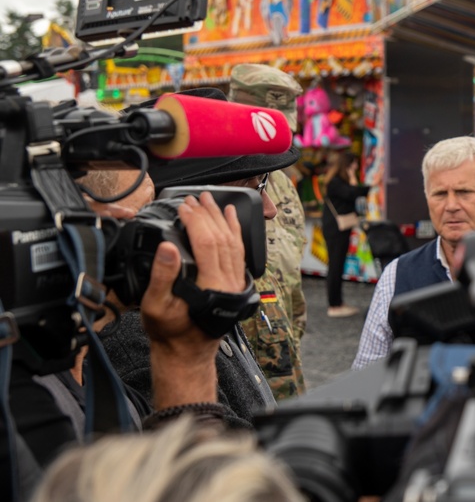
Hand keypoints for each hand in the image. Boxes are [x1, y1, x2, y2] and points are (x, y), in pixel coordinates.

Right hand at [141, 192, 244, 351]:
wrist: (186, 353)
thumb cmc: (170, 333)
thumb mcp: (155, 306)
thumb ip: (162, 275)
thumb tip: (167, 247)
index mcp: (212, 285)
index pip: (207, 242)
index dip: (195, 221)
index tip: (183, 207)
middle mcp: (229, 281)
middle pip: (222, 238)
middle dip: (209, 215)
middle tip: (196, 199)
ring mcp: (236, 282)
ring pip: (234, 243)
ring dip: (223, 220)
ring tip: (213, 201)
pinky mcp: (236, 283)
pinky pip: (239, 253)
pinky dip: (236, 233)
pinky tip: (231, 220)